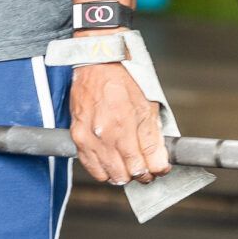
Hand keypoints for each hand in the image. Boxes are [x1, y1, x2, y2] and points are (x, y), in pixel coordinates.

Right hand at [68, 61, 170, 186]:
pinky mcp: (77, 136)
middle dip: (139, 174)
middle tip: (144, 164)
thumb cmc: (123, 78)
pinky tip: (110, 159)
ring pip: (108, 175)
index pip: (143, 168)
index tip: (158, 167)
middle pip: (125, 175)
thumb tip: (160, 164)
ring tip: (127, 162)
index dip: (155, 171)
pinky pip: (90, 166)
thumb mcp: (147, 105)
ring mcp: (87, 137)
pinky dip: (102, 169)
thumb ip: (153, 139)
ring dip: (121, 173)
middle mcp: (103, 135)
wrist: (97, 63)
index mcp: (124, 126)